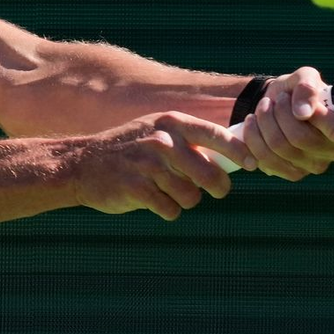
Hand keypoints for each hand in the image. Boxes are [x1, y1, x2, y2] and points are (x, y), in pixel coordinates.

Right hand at [76, 112, 256, 219]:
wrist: (81, 164)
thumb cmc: (128, 151)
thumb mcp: (156, 132)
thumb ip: (188, 142)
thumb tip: (232, 159)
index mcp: (171, 123)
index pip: (217, 135)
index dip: (240, 152)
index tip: (252, 164)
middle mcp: (162, 141)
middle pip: (211, 173)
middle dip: (217, 187)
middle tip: (214, 191)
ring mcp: (148, 165)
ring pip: (192, 196)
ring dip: (184, 200)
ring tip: (167, 192)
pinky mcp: (136, 188)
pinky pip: (170, 209)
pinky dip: (166, 210)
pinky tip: (151, 201)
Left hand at [240, 66, 333, 179]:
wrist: (275, 105)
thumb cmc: (297, 92)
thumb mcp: (304, 77)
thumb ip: (307, 87)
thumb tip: (303, 113)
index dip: (315, 116)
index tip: (297, 102)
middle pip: (300, 138)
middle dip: (279, 113)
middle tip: (274, 100)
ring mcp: (314, 166)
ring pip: (279, 147)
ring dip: (264, 122)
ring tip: (263, 108)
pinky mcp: (292, 174)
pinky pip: (265, 159)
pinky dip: (253, 137)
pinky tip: (254, 125)